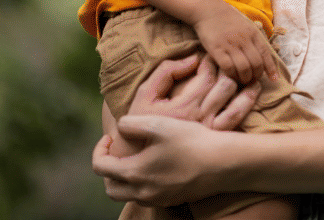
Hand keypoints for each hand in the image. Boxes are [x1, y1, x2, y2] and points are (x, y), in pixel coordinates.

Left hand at [93, 114, 229, 205]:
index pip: (100, 167)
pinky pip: (148, 196)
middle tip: (120, 152)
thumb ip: (132, 123)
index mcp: (134, 173)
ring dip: (126, 178)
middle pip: (110, 188)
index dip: (99, 149)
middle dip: (109, 169)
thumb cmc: (192, 141)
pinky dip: (144, 184)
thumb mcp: (159, 124)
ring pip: (129, 195)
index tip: (111, 138)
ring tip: (138, 159)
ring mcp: (158, 199)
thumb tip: (119, 126)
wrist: (224, 163)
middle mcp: (143, 192)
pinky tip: (158, 167)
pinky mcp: (173, 200)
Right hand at [131, 54, 259, 129]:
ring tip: (250, 74)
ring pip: (239, 104)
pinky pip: (239, 120)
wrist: (141, 158)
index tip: (209, 55)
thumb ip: (166, 72)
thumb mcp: (145, 94)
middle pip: (227, 85)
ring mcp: (212, 131)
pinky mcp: (218, 140)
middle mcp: (202, 119)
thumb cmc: (141, 124)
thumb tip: (193, 58)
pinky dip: (248, 104)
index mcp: (185, 107)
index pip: (207, 75)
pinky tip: (253, 92)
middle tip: (229, 60)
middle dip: (229, 68)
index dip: (211, 61)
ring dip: (247, 86)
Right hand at [191, 2, 277, 84]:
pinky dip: (231, 75)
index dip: (271, 68)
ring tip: (243, 80)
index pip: (266, 53)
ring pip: (244, 67)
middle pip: (256, 63)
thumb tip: (262, 55)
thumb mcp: (246, 25)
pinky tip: (230, 76)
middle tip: (253, 80)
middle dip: (256, 75)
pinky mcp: (216, 49)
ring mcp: (230, 44)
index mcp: (253, 33)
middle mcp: (244, 39)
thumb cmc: (227, 19)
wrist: (208, 10)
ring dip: (245, 78)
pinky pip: (228, 67)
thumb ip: (254, 38)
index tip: (274, 79)